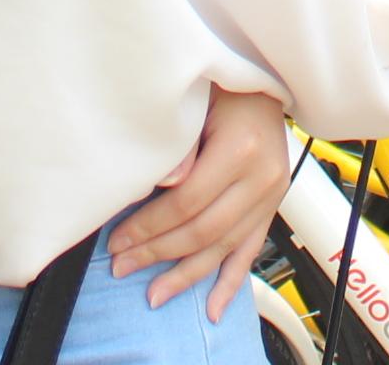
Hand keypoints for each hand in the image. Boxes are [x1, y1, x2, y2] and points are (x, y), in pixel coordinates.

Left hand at [109, 87, 289, 317]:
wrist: (264, 79)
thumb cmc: (224, 85)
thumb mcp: (198, 102)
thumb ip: (181, 145)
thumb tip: (163, 186)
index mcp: (241, 149)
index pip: (187, 202)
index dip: (149, 226)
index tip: (117, 238)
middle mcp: (261, 177)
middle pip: (203, 230)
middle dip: (158, 252)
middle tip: (121, 265)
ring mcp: (270, 195)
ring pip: (223, 248)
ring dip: (186, 275)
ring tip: (153, 293)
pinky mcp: (271, 206)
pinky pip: (250, 251)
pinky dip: (230, 282)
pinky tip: (213, 308)